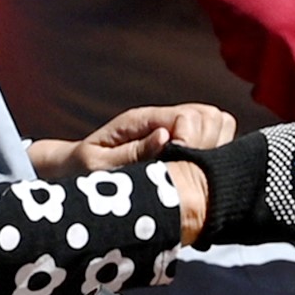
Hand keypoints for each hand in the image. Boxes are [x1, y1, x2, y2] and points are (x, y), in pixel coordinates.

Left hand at [41, 101, 235, 176]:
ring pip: (220, 125)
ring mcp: (174, 130)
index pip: (189, 117)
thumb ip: (133, 153)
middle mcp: (163, 120)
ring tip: (193, 175)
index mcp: (142, 120)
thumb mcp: (98, 165)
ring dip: (215, 150)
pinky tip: (196, 177)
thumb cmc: (83, 169)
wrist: (74, 169)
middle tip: (188, 173)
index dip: (192, 143)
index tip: (178, 170)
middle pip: (212, 117)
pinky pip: (216, 141)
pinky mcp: (181, 144)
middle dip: (209, 145)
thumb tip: (167, 138)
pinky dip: (215, 156)